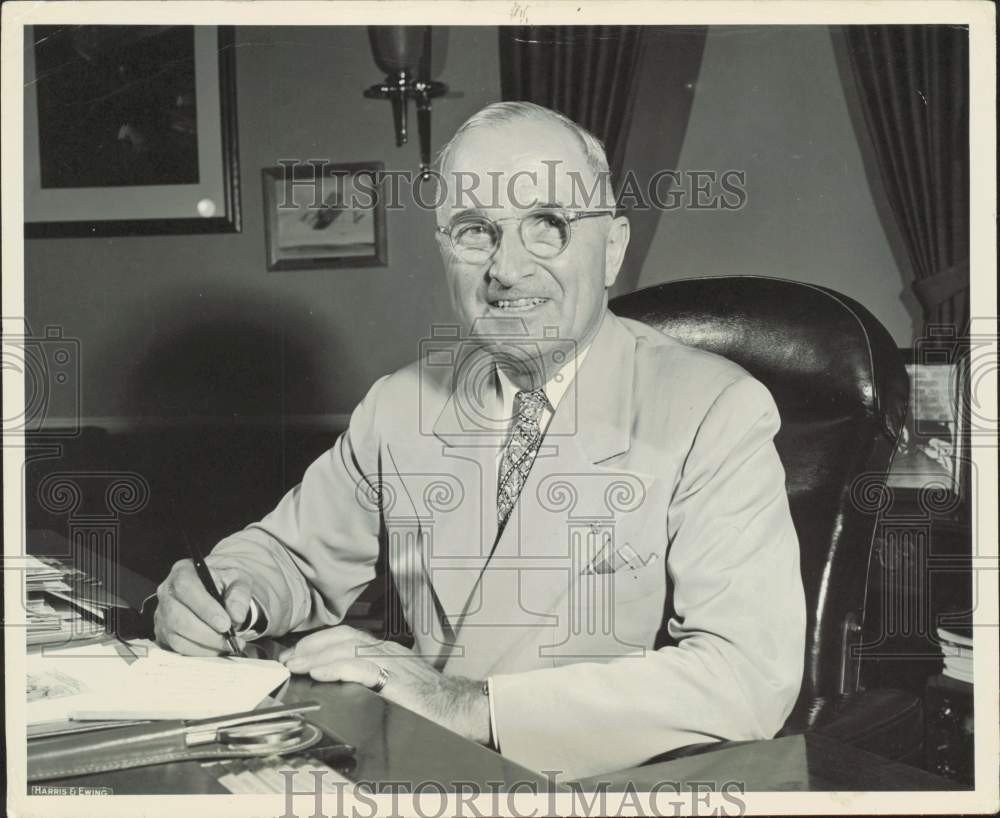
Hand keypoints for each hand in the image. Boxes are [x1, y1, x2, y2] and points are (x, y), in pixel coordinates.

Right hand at [154, 557, 252, 655]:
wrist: (215, 590)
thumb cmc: (224, 584)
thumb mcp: (238, 580)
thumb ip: (239, 595)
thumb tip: (236, 616)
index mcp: (182, 572)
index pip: (186, 588)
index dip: (205, 608)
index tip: (226, 624)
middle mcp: (166, 593)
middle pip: (179, 618)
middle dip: (208, 634)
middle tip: (231, 640)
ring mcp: (161, 615)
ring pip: (177, 637)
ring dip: (206, 646)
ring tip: (228, 645)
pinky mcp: (163, 634)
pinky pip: (178, 649)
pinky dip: (200, 652)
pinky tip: (217, 649)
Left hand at [279, 626, 490, 744]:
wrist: (458, 709)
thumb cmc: (429, 703)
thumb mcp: (395, 685)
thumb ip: (370, 680)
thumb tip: (337, 683)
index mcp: (386, 652)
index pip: (347, 636)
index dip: (319, 642)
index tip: (297, 654)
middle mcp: (387, 651)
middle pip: (343, 636)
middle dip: (311, 645)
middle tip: (288, 659)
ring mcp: (392, 662)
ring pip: (347, 647)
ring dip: (316, 654)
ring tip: (296, 664)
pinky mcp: (394, 678)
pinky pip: (359, 667)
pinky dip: (335, 666)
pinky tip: (319, 672)